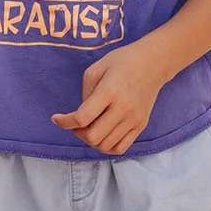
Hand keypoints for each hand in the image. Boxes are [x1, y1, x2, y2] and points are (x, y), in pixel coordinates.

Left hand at [55, 38, 167, 154]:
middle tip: (75, 123)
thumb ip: (85, 95)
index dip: (64, 122)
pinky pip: (120, 148)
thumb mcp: (96, 69)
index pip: (82, 118)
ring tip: (89, 127)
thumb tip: (80, 118)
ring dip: (91, 141)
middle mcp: (123, 108)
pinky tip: (102, 134)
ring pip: (105, 146)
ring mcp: (134, 119)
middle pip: (93, 137)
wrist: (153, 63)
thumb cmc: (122, 62)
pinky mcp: (141, 125)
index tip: (56, 118)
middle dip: (77, 133)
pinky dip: (106, 146)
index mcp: (110, 91)